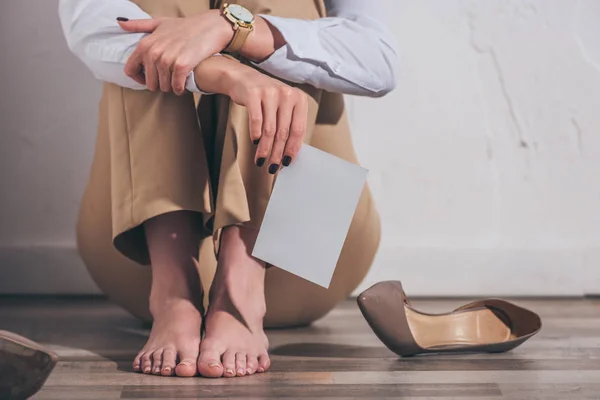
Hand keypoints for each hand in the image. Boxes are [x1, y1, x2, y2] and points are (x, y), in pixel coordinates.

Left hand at [118, 10, 232, 94]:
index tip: (147, 80)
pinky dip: (180, 89)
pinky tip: (183, 86)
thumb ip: (139, 25)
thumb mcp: (160, 22)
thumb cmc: (186, 26)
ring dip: (171, 87)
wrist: (211, 27)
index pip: (130, 69)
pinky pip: (176, 87)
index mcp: (146, 44)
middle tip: (168, 80)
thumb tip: (120, 22)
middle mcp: (154, 52)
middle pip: (149, 82)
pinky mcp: (181, 66)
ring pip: (164, 86)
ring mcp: (167, 59)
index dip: (138, 79)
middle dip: (158, 85)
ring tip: (177, 82)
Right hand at [194, 58, 307, 170]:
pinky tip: (255, 142)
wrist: (244, 79)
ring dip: (265, 148)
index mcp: (299, 99)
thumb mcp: (283, 107)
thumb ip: (289, 124)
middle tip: (273, 166)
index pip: (298, 130)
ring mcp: (270, 93)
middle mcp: (287, 94)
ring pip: (269, 129)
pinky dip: (255, 134)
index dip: (292, 148)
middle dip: (277, 152)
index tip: (287, 162)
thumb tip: (288, 153)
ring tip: (261, 159)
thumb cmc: (266, 98)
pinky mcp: (254, 94)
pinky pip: (256, 120)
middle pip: (283, 132)